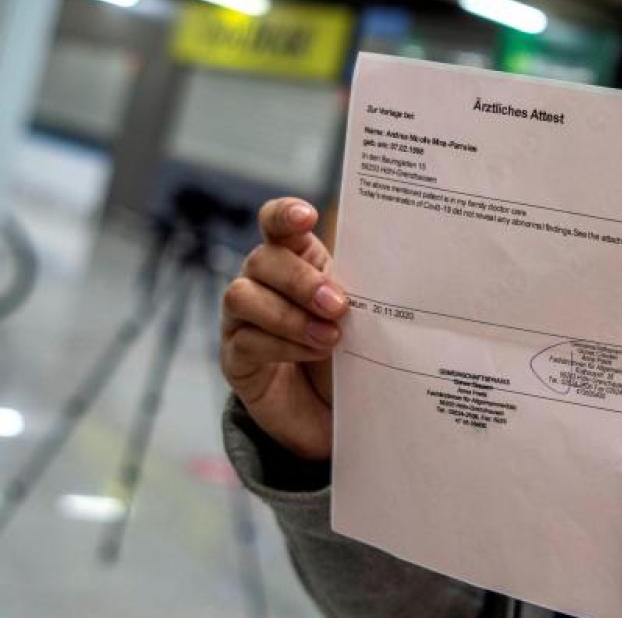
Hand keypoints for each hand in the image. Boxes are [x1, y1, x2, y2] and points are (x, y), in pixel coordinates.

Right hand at [220, 198, 346, 460]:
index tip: (307, 217)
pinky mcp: (235, 358)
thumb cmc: (348, 355)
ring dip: (290, 316)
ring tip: (330, 337)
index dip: (284, 215)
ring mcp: (242, 319)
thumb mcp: (359, 318)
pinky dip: (282, 345)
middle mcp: (262, 283)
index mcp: (296, 261)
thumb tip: (376, 278)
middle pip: (262, 259)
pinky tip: (312, 353)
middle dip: (300, 280)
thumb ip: (356, 293)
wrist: (334, 415)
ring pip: (242, 296)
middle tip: (338, 305)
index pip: (276, 225)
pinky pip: (246, 340)